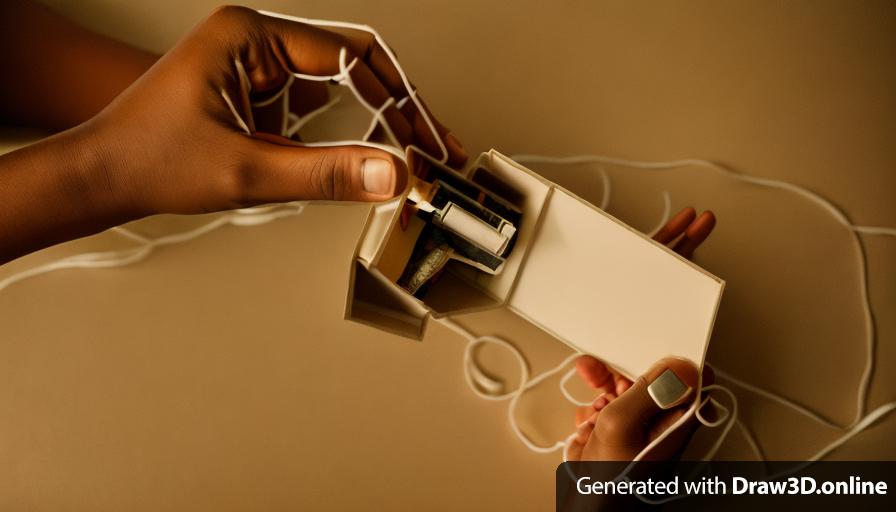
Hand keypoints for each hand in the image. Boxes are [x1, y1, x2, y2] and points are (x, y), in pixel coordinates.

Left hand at [81, 6, 466, 215]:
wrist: (102, 179)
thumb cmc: (148, 158)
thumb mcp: (247, 171)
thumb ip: (325, 175)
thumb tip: (389, 172)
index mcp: (250, 36)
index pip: (351, 56)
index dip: (398, 99)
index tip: (423, 138)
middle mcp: (256, 43)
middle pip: (353, 66)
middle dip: (397, 109)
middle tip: (432, 144)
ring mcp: (257, 68)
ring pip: (339, 88)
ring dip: (375, 122)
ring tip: (411, 152)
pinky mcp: (256, 96)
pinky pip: (315, 109)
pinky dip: (343, 135)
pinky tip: (365, 157)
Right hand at [567, 206, 716, 460]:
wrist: (591, 510)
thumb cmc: (615, 485)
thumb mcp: (623, 431)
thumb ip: (648, 389)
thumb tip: (682, 357)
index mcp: (683, 398)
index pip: (689, 328)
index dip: (689, 281)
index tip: (693, 242)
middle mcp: (672, 397)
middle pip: (661, 329)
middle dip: (644, 302)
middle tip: (668, 240)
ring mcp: (650, 403)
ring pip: (630, 356)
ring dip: (606, 364)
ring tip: (596, 383)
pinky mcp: (629, 410)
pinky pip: (613, 380)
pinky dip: (596, 384)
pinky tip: (589, 398)